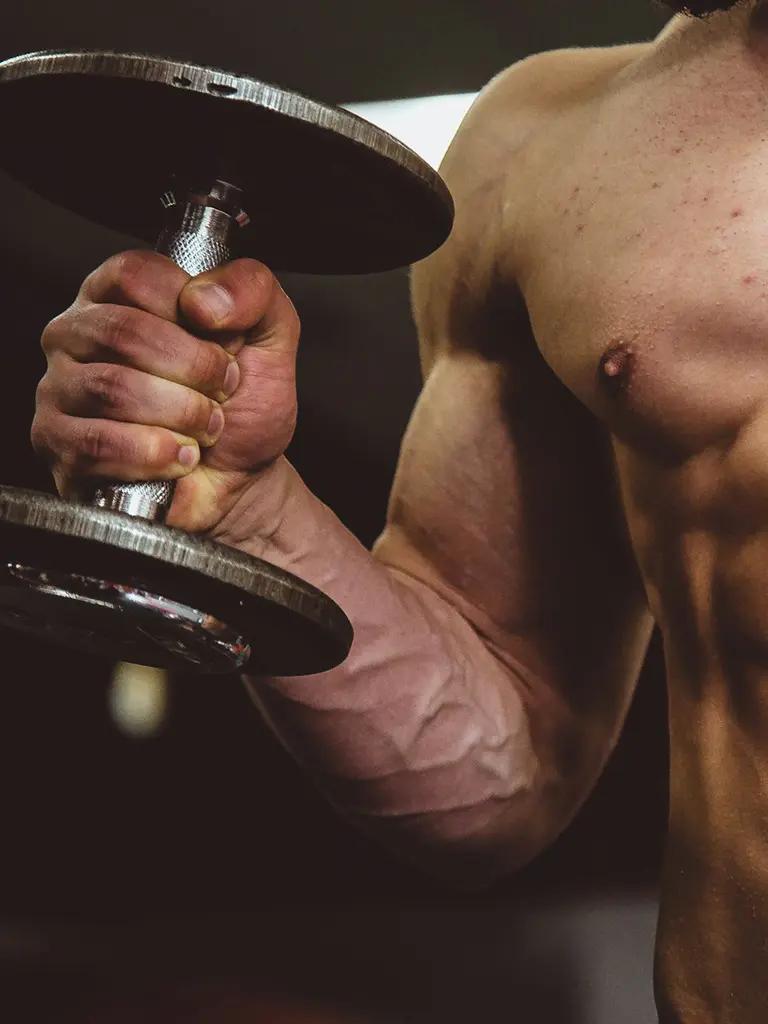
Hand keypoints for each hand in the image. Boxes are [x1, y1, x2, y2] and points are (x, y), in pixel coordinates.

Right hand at [32, 250, 300, 533]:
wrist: (240, 481)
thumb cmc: (243, 406)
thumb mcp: (270, 335)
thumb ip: (253, 289)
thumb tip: (203, 299)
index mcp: (120, 293)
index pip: (134, 274)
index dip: (191, 311)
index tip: (225, 343)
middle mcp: (79, 333)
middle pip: (123, 332)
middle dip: (194, 369)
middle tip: (222, 391)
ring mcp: (60, 388)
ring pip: (112, 389)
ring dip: (181, 415)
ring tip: (206, 427)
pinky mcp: (60, 444)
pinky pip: (99, 445)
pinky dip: (155, 455)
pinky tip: (180, 457)